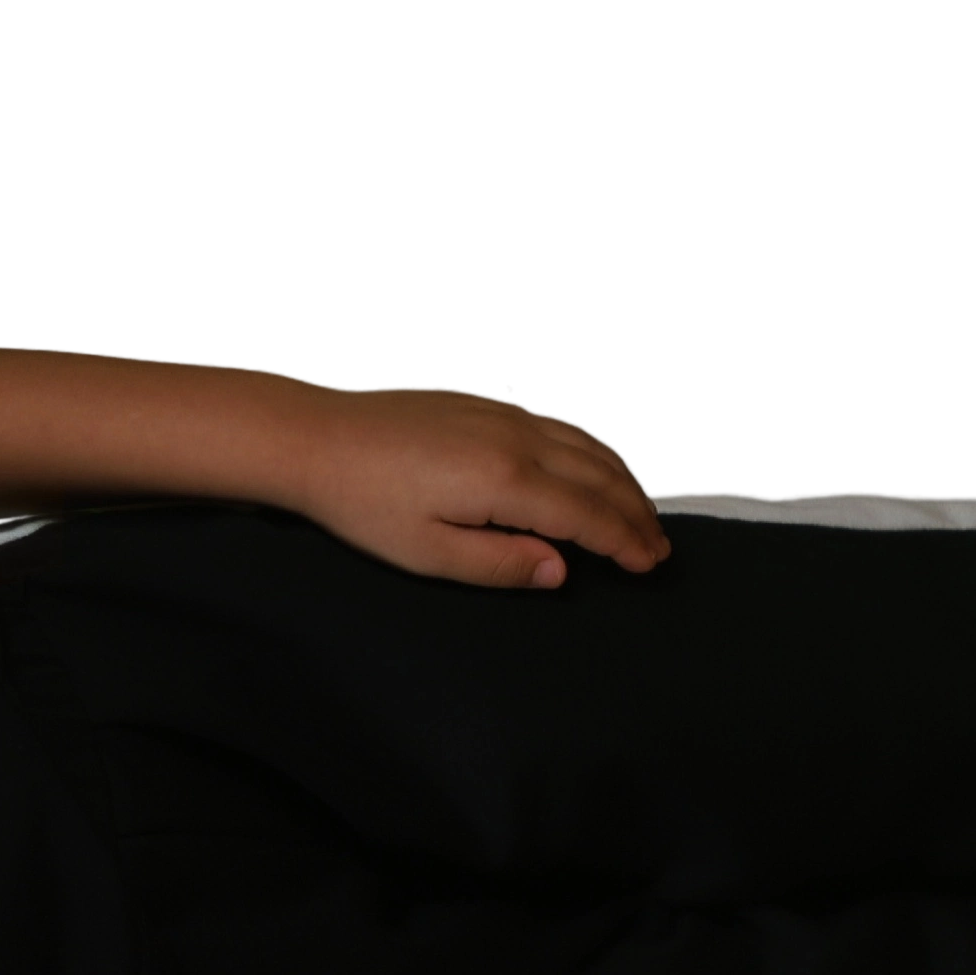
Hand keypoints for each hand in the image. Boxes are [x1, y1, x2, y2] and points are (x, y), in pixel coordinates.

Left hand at [280, 383, 670, 589]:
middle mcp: (517, 439)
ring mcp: (506, 414)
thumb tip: (560, 571)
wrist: (318, 437)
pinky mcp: (491, 404)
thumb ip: (499, 565)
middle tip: (657, 549)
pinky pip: (564, 427)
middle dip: (637, 516)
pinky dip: (595, 451)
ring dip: (623, 482)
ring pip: (589, 446)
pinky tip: (598, 469)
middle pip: (602, 477)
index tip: (648, 565)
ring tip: (641, 515)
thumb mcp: (426, 553)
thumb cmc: (362, 502)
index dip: (625, 542)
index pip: (589, 516)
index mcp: (505, 480)